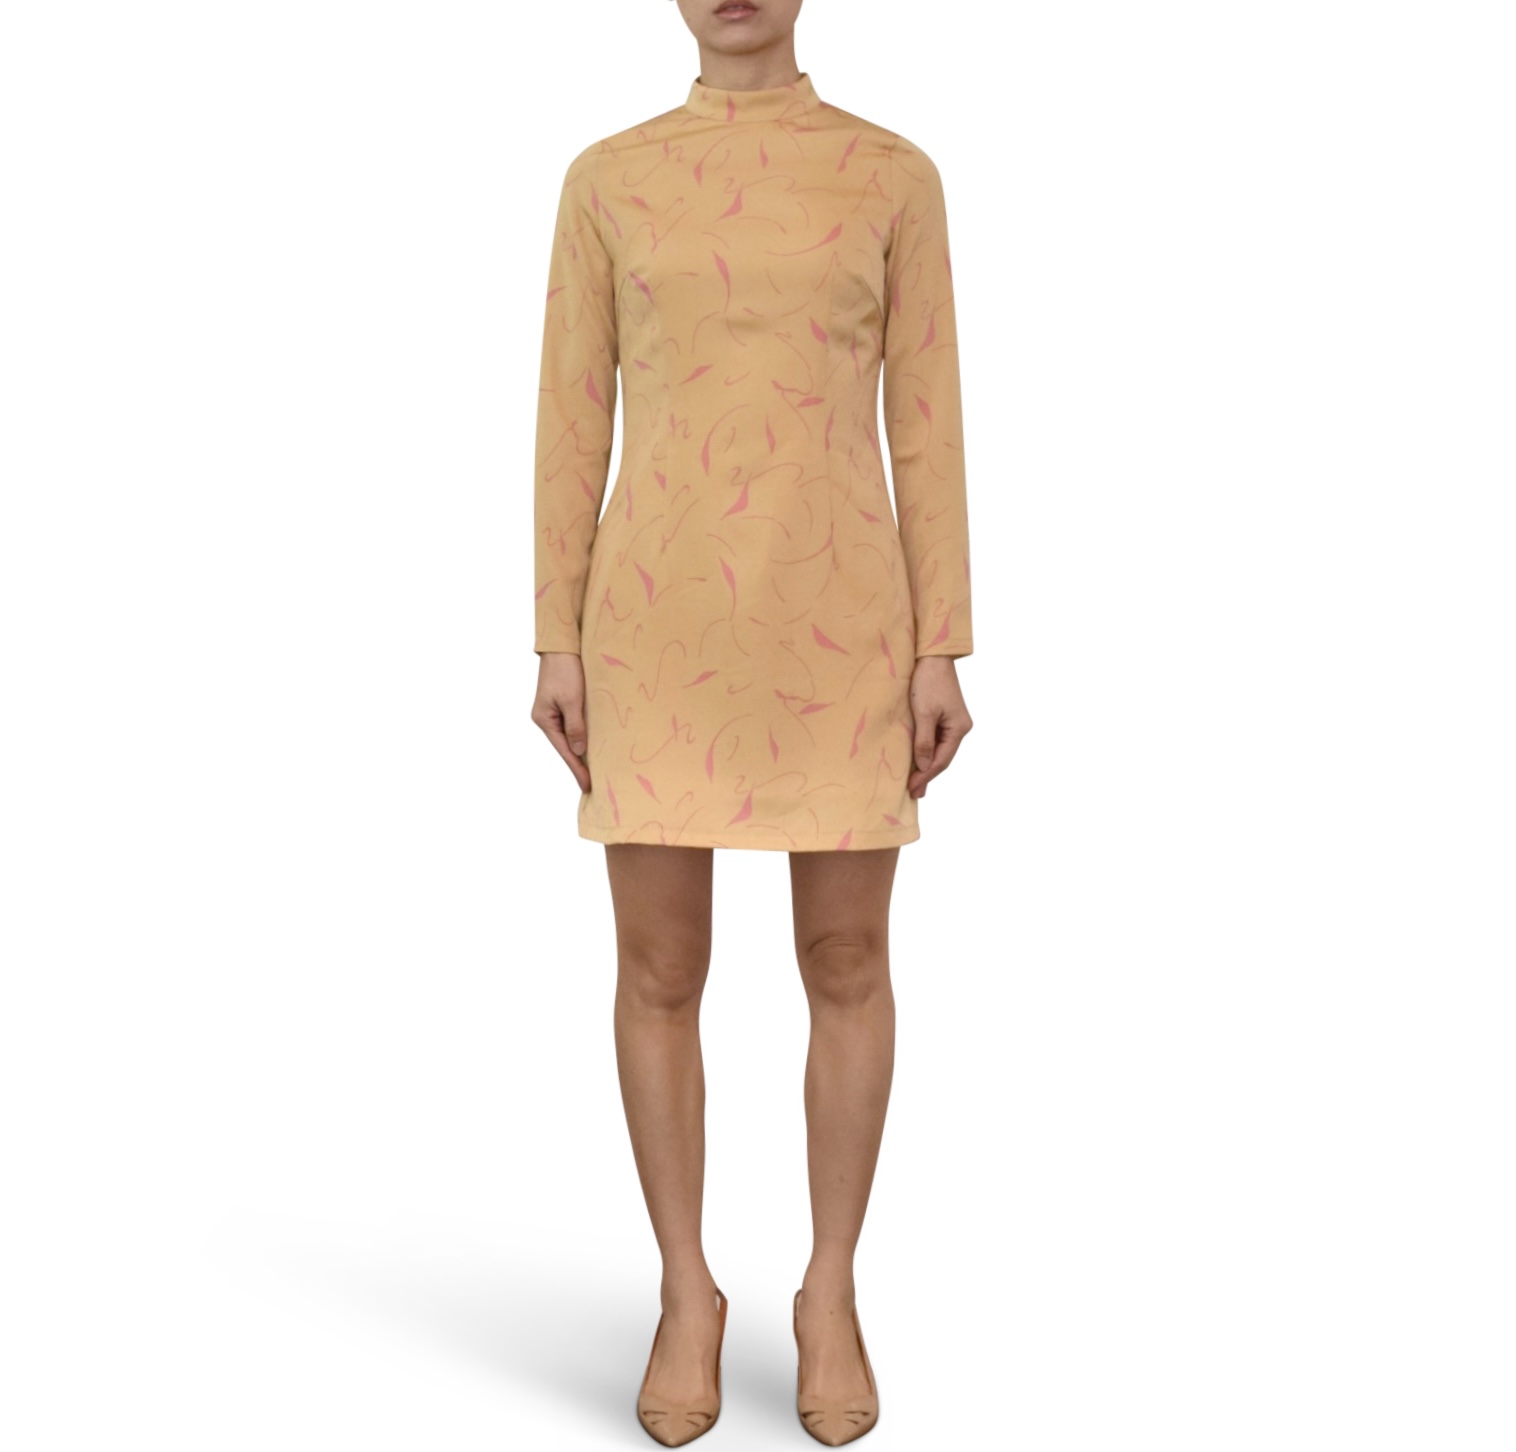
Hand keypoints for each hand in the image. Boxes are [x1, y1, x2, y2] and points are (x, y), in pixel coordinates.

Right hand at [531, 651, 590, 791]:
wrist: (562, 645)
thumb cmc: (566, 670)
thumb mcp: (572, 700)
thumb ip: (575, 726)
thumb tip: (579, 751)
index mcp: (544, 719)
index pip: (564, 751)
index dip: (577, 769)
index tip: (587, 785)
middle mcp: (547, 718)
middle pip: (566, 746)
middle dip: (579, 764)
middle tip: (594, 783)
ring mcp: (554, 711)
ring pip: (570, 736)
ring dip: (582, 751)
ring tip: (595, 769)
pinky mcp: (563, 703)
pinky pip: (573, 725)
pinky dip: (583, 736)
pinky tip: (592, 745)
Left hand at [907, 655, 971, 798]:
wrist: (932, 656)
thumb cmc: (928, 681)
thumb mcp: (923, 713)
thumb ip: (924, 741)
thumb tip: (924, 766)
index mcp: (959, 728)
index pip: (942, 760)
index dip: (926, 776)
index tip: (912, 789)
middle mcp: (960, 727)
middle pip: (943, 757)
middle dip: (927, 774)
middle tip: (913, 793)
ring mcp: (953, 721)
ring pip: (940, 749)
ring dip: (927, 764)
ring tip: (914, 782)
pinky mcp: (945, 715)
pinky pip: (936, 739)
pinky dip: (927, 751)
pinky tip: (918, 760)